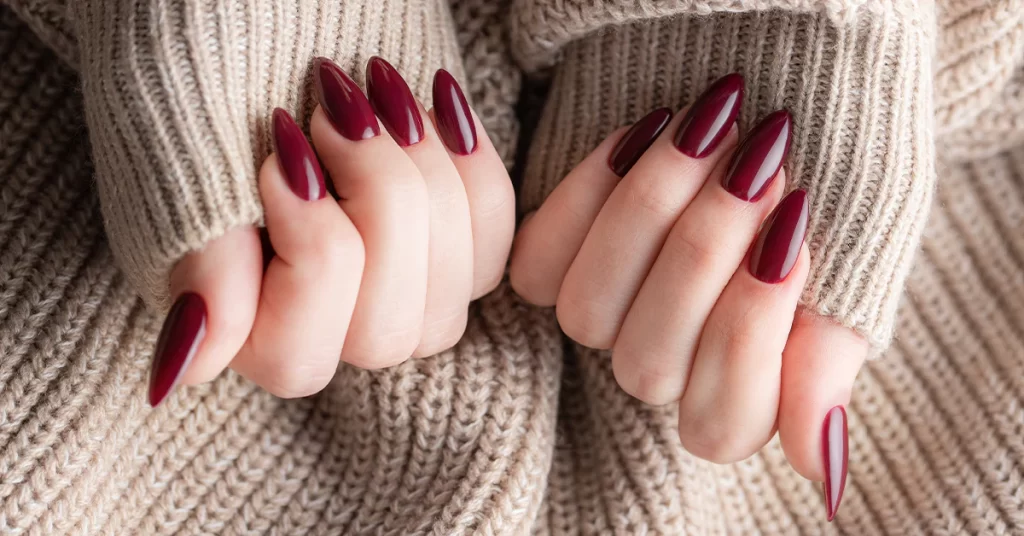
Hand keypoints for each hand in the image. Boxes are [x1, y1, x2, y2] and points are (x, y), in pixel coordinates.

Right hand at [149, 59, 513, 404]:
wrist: (258, 4)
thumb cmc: (204, 65)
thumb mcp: (185, 147)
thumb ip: (195, 254)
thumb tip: (182, 369)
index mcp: (232, 318)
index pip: (295, 354)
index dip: (310, 250)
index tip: (282, 148)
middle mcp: (316, 322)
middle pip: (386, 333)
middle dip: (379, 201)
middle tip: (335, 108)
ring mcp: (388, 287)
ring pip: (451, 291)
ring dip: (425, 176)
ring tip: (376, 88)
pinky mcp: (441, 243)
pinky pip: (492, 241)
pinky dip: (470, 165)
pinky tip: (433, 96)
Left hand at [510, 74, 863, 520]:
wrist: (784, 90)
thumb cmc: (829, 188)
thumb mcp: (853, 271)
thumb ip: (828, 360)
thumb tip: (823, 469)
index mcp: (738, 390)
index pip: (723, 422)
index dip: (751, 334)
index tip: (795, 242)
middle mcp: (663, 364)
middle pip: (649, 364)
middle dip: (705, 254)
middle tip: (759, 163)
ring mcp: (606, 316)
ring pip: (588, 315)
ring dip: (647, 216)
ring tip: (710, 132)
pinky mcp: (553, 261)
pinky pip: (539, 260)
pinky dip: (589, 191)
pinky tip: (645, 129)